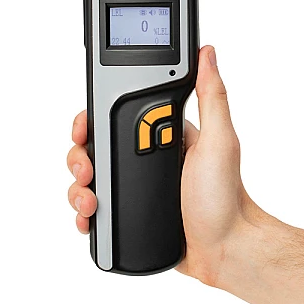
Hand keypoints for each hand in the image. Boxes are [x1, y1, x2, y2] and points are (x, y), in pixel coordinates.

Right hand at [66, 45, 259, 283]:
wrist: (224, 250)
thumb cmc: (225, 197)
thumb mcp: (220, 140)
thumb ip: (212, 96)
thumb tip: (207, 52)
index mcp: (163, 134)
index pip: (118, 113)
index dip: (94, 117)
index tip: (84, 126)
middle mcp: (145, 156)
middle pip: (96, 146)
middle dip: (80, 155)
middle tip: (86, 169)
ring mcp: (135, 185)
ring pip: (89, 177)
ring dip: (78, 186)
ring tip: (89, 200)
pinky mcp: (128, 213)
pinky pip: (95, 207)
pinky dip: (84, 211)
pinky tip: (88, 217)